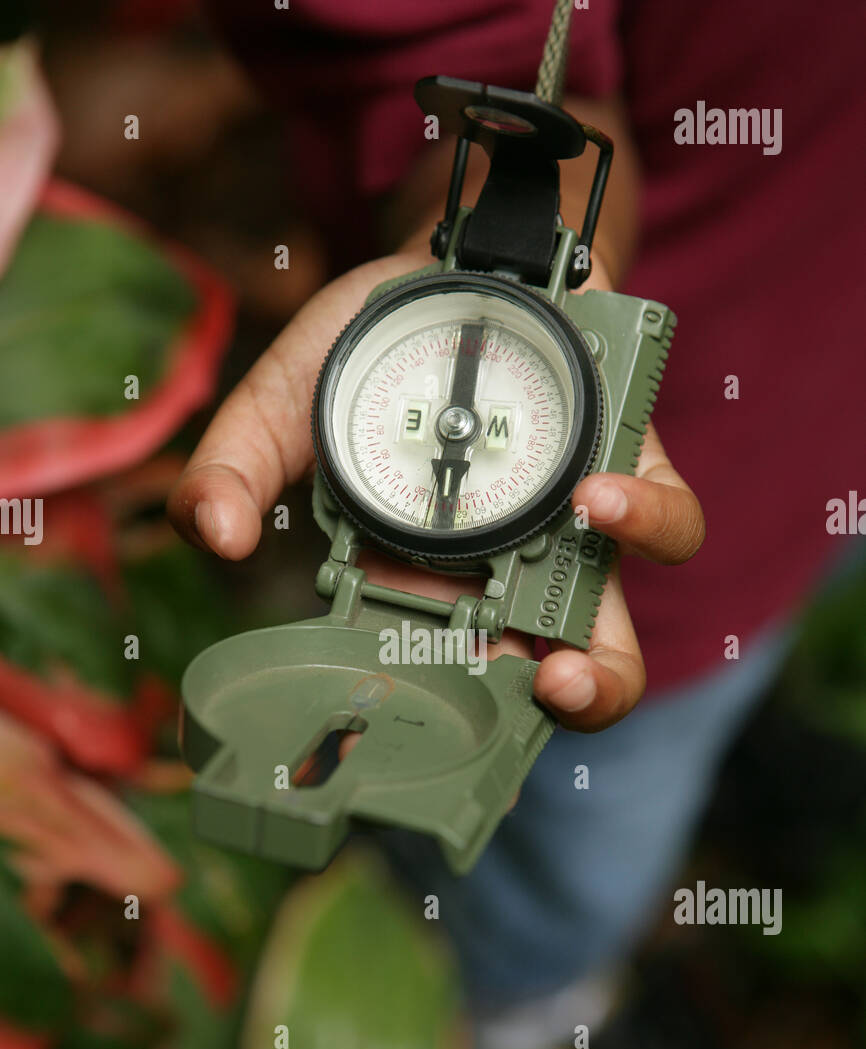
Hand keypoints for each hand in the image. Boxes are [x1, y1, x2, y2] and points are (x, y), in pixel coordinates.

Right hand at [168, 249, 703, 731]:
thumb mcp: (288, 400)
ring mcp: (571, 539)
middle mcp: (503, 580)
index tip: (420, 757)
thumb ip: (239, 465)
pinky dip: (639, 525)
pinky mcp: (633, 476)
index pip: (437, 687)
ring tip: (559, 667)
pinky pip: (666, 523)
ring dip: (599, 676)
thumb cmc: (374, 349)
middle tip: (516, 722)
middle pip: (543, 687)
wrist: (459, 266)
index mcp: (421, 588)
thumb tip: (213, 531)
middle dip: (537, 730)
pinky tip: (596, 500)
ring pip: (614, 639)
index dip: (440, 734)